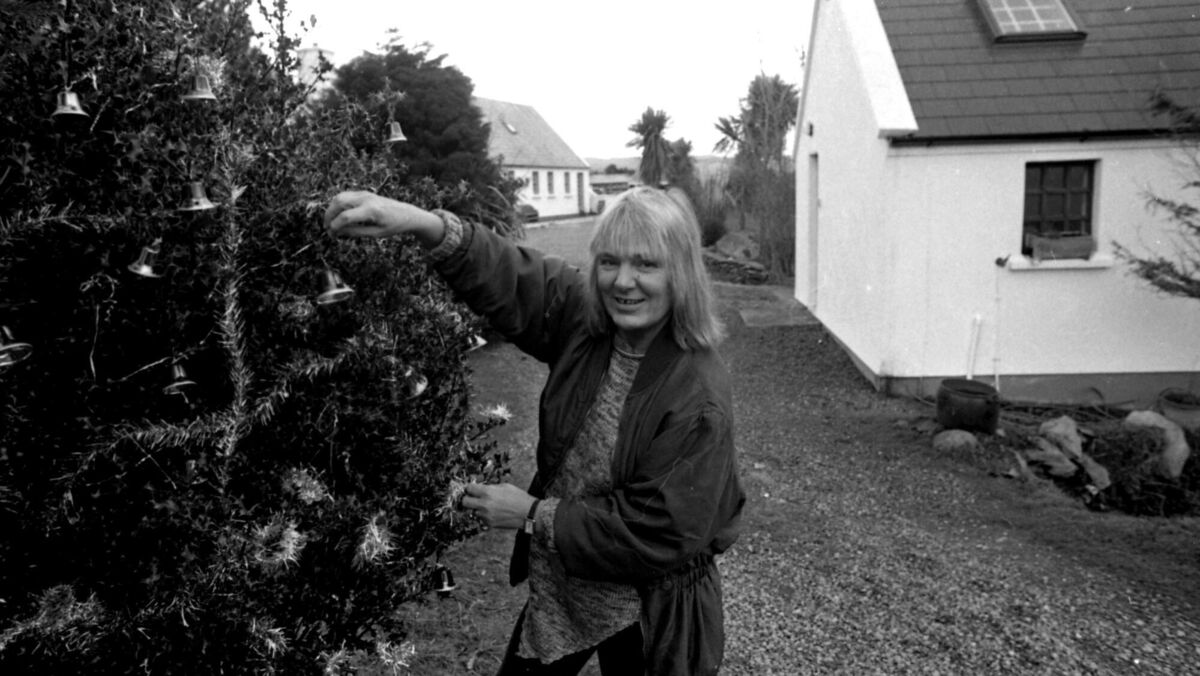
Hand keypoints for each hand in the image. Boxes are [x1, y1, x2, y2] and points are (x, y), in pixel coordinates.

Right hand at [323, 190, 444, 245]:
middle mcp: (366, 199)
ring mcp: (364, 194)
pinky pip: (345, 196)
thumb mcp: (376, 233)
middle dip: (329, 215)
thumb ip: (357, 232)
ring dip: (331, 209)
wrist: (407, 214)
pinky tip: (338, 216)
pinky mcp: (364, 193)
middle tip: (327, 228)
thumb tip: (338, 232)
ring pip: (340, 197)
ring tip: (331, 223)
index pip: (346, 217)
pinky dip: (338, 205)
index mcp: (371, 211)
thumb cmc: (394, 226)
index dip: (335, 226)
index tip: (331, 234)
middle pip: (339, 202)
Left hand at [460, 483, 535, 529]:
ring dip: (478, 509)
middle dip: (468, 499)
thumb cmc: (518, 498)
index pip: (469, 488)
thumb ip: (491, 487)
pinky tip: (495, 513)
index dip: (470, 488)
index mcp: (488, 492)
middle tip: (473, 499)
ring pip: (473, 512)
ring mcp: (486, 516)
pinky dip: (485, 516)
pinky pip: (481, 519)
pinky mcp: (489, 524)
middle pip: (465, 502)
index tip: (472, 489)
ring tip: (490, 507)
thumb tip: (482, 488)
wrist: (528, 512)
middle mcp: (484, 504)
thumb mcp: (505, 486)